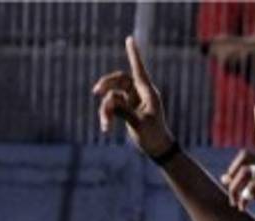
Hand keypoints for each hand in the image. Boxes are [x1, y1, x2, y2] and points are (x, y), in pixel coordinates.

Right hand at [92, 36, 172, 157]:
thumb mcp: (140, 124)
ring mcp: (131, 100)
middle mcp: (139, 93)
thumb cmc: (153, 135)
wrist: (157, 148)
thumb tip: (109, 103)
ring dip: (106, 109)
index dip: (133, 55)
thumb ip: (125, 112)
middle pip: (119, 80)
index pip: (138, 70)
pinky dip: (107, 115)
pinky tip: (105, 128)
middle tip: (96, 92)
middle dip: (107, 84)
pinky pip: (111, 106)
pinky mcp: (126, 108)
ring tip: (105, 124)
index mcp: (148, 93)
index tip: (129, 39)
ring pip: (113, 96)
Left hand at [220, 104, 254, 220]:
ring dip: (234, 189)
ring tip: (236, 203)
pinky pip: (251, 186)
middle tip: (229, 188)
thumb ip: (245, 182)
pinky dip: (244, 197)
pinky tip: (244, 206)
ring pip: (245, 172)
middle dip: (232, 172)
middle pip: (244, 155)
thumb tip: (224, 177)